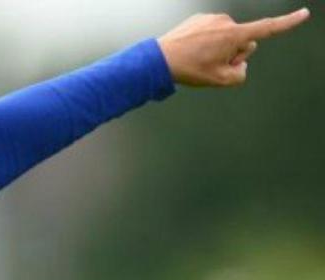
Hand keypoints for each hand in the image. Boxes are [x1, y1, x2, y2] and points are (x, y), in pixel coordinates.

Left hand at [158, 8, 310, 86]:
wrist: (160, 59)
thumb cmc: (190, 69)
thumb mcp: (221, 80)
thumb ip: (241, 74)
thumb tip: (240, 64)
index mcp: (234, 35)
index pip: (267, 28)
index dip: (288, 22)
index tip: (304, 13)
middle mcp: (226, 21)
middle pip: (243, 41)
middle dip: (233, 53)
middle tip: (212, 64)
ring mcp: (211, 18)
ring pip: (226, 36)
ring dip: (219, 47)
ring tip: (199, 58)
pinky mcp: (199, 18)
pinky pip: (212, 32)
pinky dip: (206, 41)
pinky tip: (192, 50)